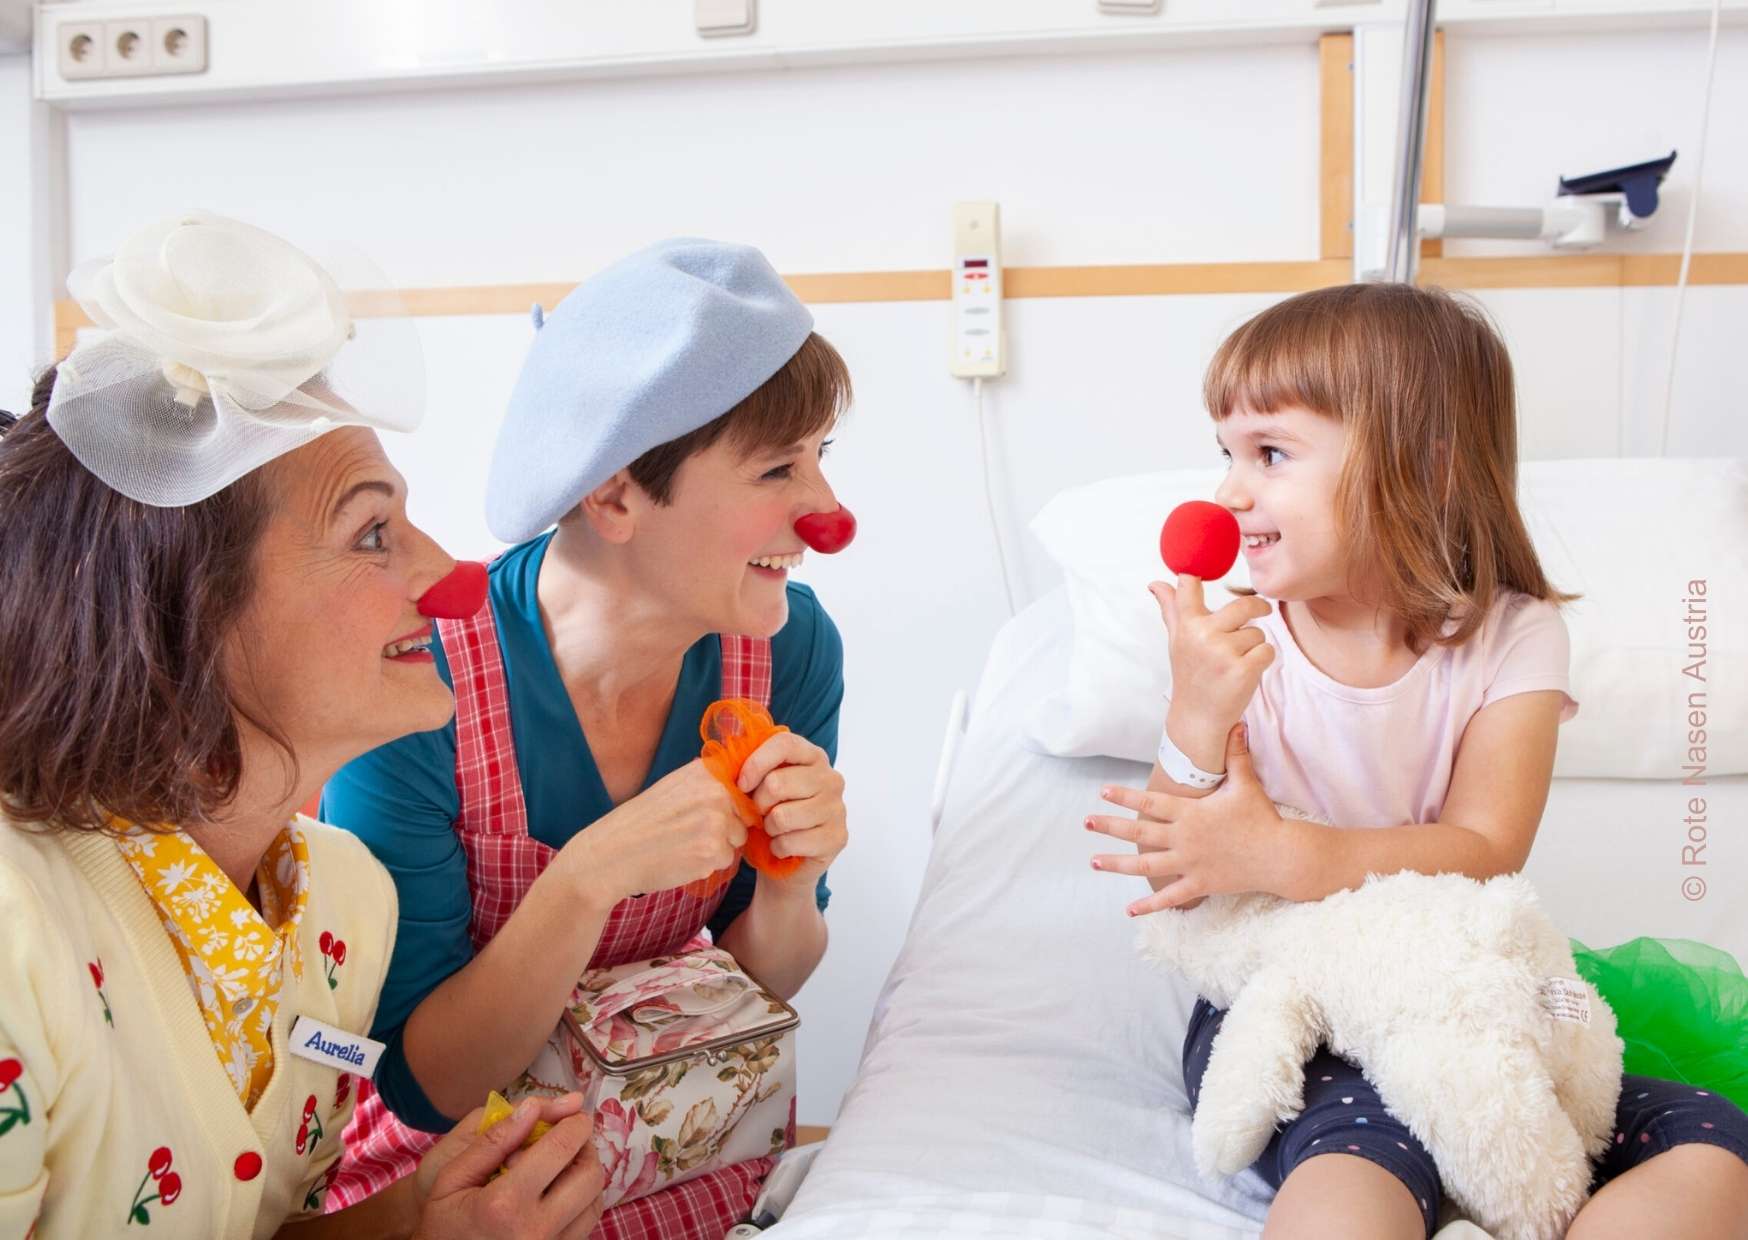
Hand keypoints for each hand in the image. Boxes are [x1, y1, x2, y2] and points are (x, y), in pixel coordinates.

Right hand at [412, 1094, 605, 1239]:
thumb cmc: (442, 1223)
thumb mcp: (451, 1177)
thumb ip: (492, 1141)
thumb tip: (532, 1107)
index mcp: (506, 1203)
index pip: (561, 1148)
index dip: (575, 1123)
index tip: (575, 1113)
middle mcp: (535, 1229)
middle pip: (589, 1175)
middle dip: (585, 1148)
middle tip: (571, 1137)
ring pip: (595, 1201)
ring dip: (586, 1174)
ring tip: (566, 1164)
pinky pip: (587, 1224)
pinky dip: (583, 1201)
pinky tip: (563, 1192)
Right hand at [560, 761, 747, 903]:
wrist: (612, 854)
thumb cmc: (641, 822)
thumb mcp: (672, 785)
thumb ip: (705, 780)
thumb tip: (737, 776)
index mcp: (707, 771)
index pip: (743, 791)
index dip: (729, 808)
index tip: (702, 816)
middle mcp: (716, 792)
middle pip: (744, 817)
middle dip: (725, 829)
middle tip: (687, 833)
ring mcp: (716, 822)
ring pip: (736, 841)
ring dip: (717, 848)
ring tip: (683, 845)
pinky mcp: (713, 851)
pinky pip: (725, 861)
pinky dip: (707, 865)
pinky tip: (682, 858)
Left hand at [737, 731, 847, 892]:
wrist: (788, 862)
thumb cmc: (769, 817)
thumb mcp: (758, 787)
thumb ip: (749, 770)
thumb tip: (726, 763)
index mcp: (812, 756)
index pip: (784, 745)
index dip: (757, 763)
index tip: (741, 784)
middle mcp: (830, 778)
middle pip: (777, 783)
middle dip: (758, 804)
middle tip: (760, 814)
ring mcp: (837, 808)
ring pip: (782, 816)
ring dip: (768, 828)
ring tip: (773, 830)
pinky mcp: (836, 837)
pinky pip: (791, 842)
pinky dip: (778, 848)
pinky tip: (783, 847)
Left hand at [1085, 723, 1285, 913]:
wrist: (1280, 856)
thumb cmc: (1262, 818)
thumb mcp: (1246, 783)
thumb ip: (1236, 754)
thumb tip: (1236, 723)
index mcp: (1191, 813)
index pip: (1151, 802)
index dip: (1125, 796)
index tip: (1102, 792)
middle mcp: (1185, 838)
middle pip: (1139, 832)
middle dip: (1110, 827)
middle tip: (1086, 822)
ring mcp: (1189, 864)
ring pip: (1146, 864)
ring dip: (1117, 864)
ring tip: (1094, 861)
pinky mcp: (1199, 885)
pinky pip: (1169, 897)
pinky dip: (1149, 904)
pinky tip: (1129, 910)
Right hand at [1150, 576, 1273, 760]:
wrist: (1198, 717)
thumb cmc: (1190, 675)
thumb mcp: (1177, 641)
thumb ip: (1171, 609)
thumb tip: (1156, 583)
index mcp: (1186, 625)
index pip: (1188, 585)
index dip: (1195, 575)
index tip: (1198, 575)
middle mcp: (1203, 635)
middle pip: (1245, 606)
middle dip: (1258, 609)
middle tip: (1263, 611)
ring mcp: (1224, 653)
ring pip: (1258, 633)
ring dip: (1254, 646)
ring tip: (1236, 662)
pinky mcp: (1244, 670)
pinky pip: (1267, 651)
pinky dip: (1263, 661)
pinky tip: (1246, 671)